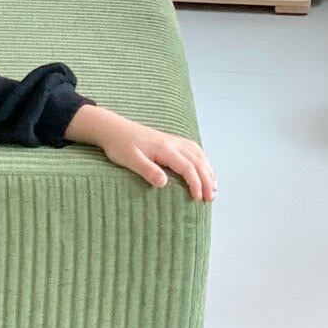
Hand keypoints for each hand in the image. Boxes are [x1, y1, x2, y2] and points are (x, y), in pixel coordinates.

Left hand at [72, 105, 215, 200]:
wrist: (114, 129)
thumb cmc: (120, 145)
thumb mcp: (130, 159)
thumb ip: (147, 170)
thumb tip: (164, 183)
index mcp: (165, 148)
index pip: (187, 167)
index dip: (195, 183)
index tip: (198, 198)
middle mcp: (173, 143)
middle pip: (198, 162)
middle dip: (207, 180)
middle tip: (210, 198)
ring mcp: (174, 141)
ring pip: (199, 155)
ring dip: (208, 171)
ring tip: (212, 188)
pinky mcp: (172, 141)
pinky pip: (194, 151)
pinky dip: (203, 162)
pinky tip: (204, 171)